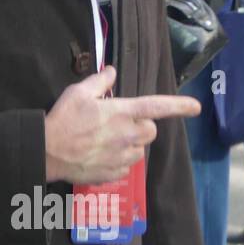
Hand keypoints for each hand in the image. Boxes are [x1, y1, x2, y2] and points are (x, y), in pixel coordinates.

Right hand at [44, 66, 200, 184]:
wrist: (47, 151)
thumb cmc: (62, 119)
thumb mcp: (77, 93)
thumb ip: (99, 81)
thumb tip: (112, 71)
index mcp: (122, 112)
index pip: (157, 106)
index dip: (178, 106)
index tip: (196, 107)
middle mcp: (127, 135)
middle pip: (150, 131)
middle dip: (141, 126)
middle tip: (119, 123)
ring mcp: (122, 156)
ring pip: (140, 149)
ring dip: (130, 144)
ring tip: (107, 141)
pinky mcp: (115, 173)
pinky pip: (127, 166)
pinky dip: (119, 160)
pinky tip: (100, 155)